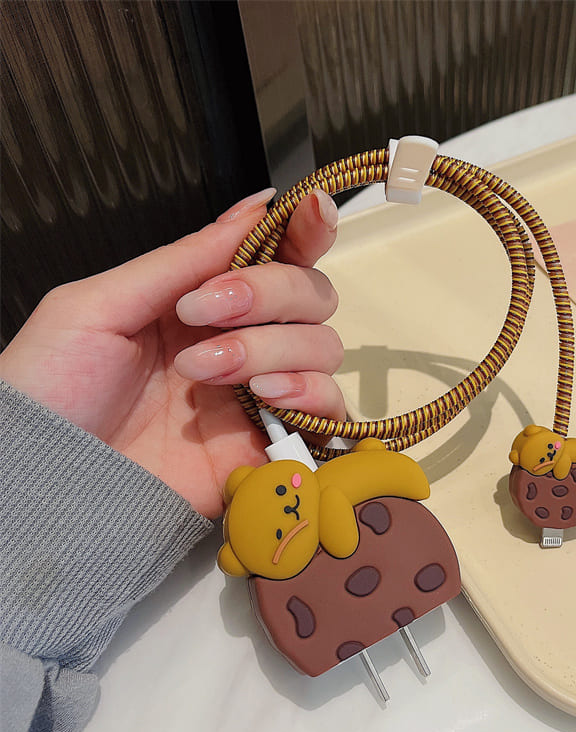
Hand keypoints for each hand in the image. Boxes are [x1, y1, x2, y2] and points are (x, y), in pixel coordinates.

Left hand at [0, 188, 344, 518]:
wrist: (49, 481)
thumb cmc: (55, 386)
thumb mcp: (99, 305)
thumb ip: (182, 260)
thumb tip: (257, 207)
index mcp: (203, 300)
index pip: (277, 256)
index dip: (305, 231)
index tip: (313, 211)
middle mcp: (244, 340)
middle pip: (313, 296)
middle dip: (270, 293)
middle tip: (206, 313)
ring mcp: (261, 392)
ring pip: (323, 348)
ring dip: (271, 347)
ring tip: (205, 371)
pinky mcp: (272, 443)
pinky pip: (327, 410)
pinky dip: (309, 391)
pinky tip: (264, 396)